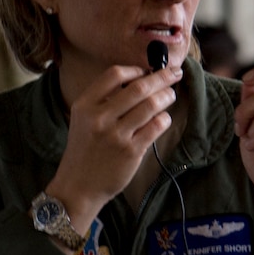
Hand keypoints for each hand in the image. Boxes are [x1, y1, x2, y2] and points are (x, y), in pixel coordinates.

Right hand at [47, 63, 182, 228]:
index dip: (135, 69)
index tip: (147, 71)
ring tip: (171, 96)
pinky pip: (156, 127)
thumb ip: (104, 101)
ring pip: (151, 105)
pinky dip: (165, 118)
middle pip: (139, 87)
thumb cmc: (86, 149)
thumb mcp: (84, 120)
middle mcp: (99, 117)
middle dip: (162, 77)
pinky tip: (164, 118)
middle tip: (175, 73)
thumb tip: (140, 80)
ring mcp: (116, 135)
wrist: (78, 185)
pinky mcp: (131, 151)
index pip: (114, 74)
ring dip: (167, 96)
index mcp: (85, 105)